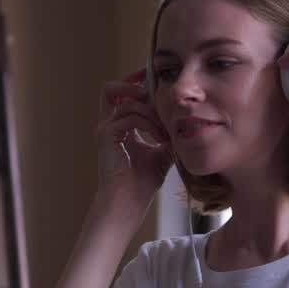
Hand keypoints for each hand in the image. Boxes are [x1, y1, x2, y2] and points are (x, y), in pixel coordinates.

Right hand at [95, 68, 172, 200]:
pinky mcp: (106, 136)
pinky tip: (160, 138)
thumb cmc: (143, 182)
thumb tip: (183, 122)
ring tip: (165, 130)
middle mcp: (107, 125)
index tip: (159, 85)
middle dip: (134, 85)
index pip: (123, 96)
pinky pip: (129, 117)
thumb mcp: (162, 152)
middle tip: (156, 93)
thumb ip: (167, 134)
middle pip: (111, 89)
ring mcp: (104, 129)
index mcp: (118, 127)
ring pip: (127, 102)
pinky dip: (148, 124)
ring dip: (151, 112)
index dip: (138, 86)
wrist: (130, 202)